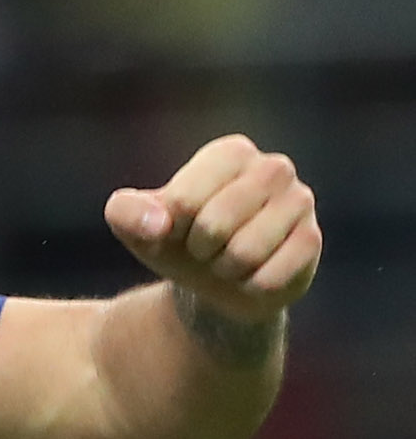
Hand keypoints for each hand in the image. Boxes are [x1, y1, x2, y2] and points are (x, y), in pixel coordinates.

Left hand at [104, 135, 320, 324]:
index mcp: (229, 152)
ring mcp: (300, 202)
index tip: (178, 225)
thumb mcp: (135, 224)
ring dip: (225, 268)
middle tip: (205, 247)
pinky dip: (250, 286)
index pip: (184, 201)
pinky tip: (254, 274)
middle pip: (215, 224)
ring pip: (245, 252)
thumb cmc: (174, 240)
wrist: (214, 281)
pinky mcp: (311, 241)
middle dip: (199, 248)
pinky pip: (270, 278)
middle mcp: (273, 168)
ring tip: (228, 258)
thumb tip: (158, 224)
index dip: (172, 227)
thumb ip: (126, 212)